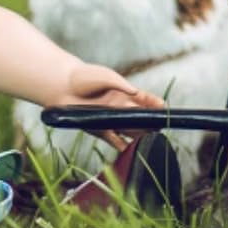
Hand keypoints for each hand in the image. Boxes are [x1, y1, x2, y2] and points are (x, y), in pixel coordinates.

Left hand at [49, 63, 167, 149]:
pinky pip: (115, 140)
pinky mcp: (100, 129)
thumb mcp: (106, 76)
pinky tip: (131, 150)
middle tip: (161, 128)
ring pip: (130, 129)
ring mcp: (111, 119)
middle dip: (151, 123)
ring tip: (152, 141)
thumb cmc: (85, 77)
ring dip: (141, 135)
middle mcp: (119, 107)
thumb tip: (135, 92)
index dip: (154, 103)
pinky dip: (123, 145)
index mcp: (123, 92)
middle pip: (140, 117)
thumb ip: (121, 84)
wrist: (63, 87)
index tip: (164, 107)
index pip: (144, 99)